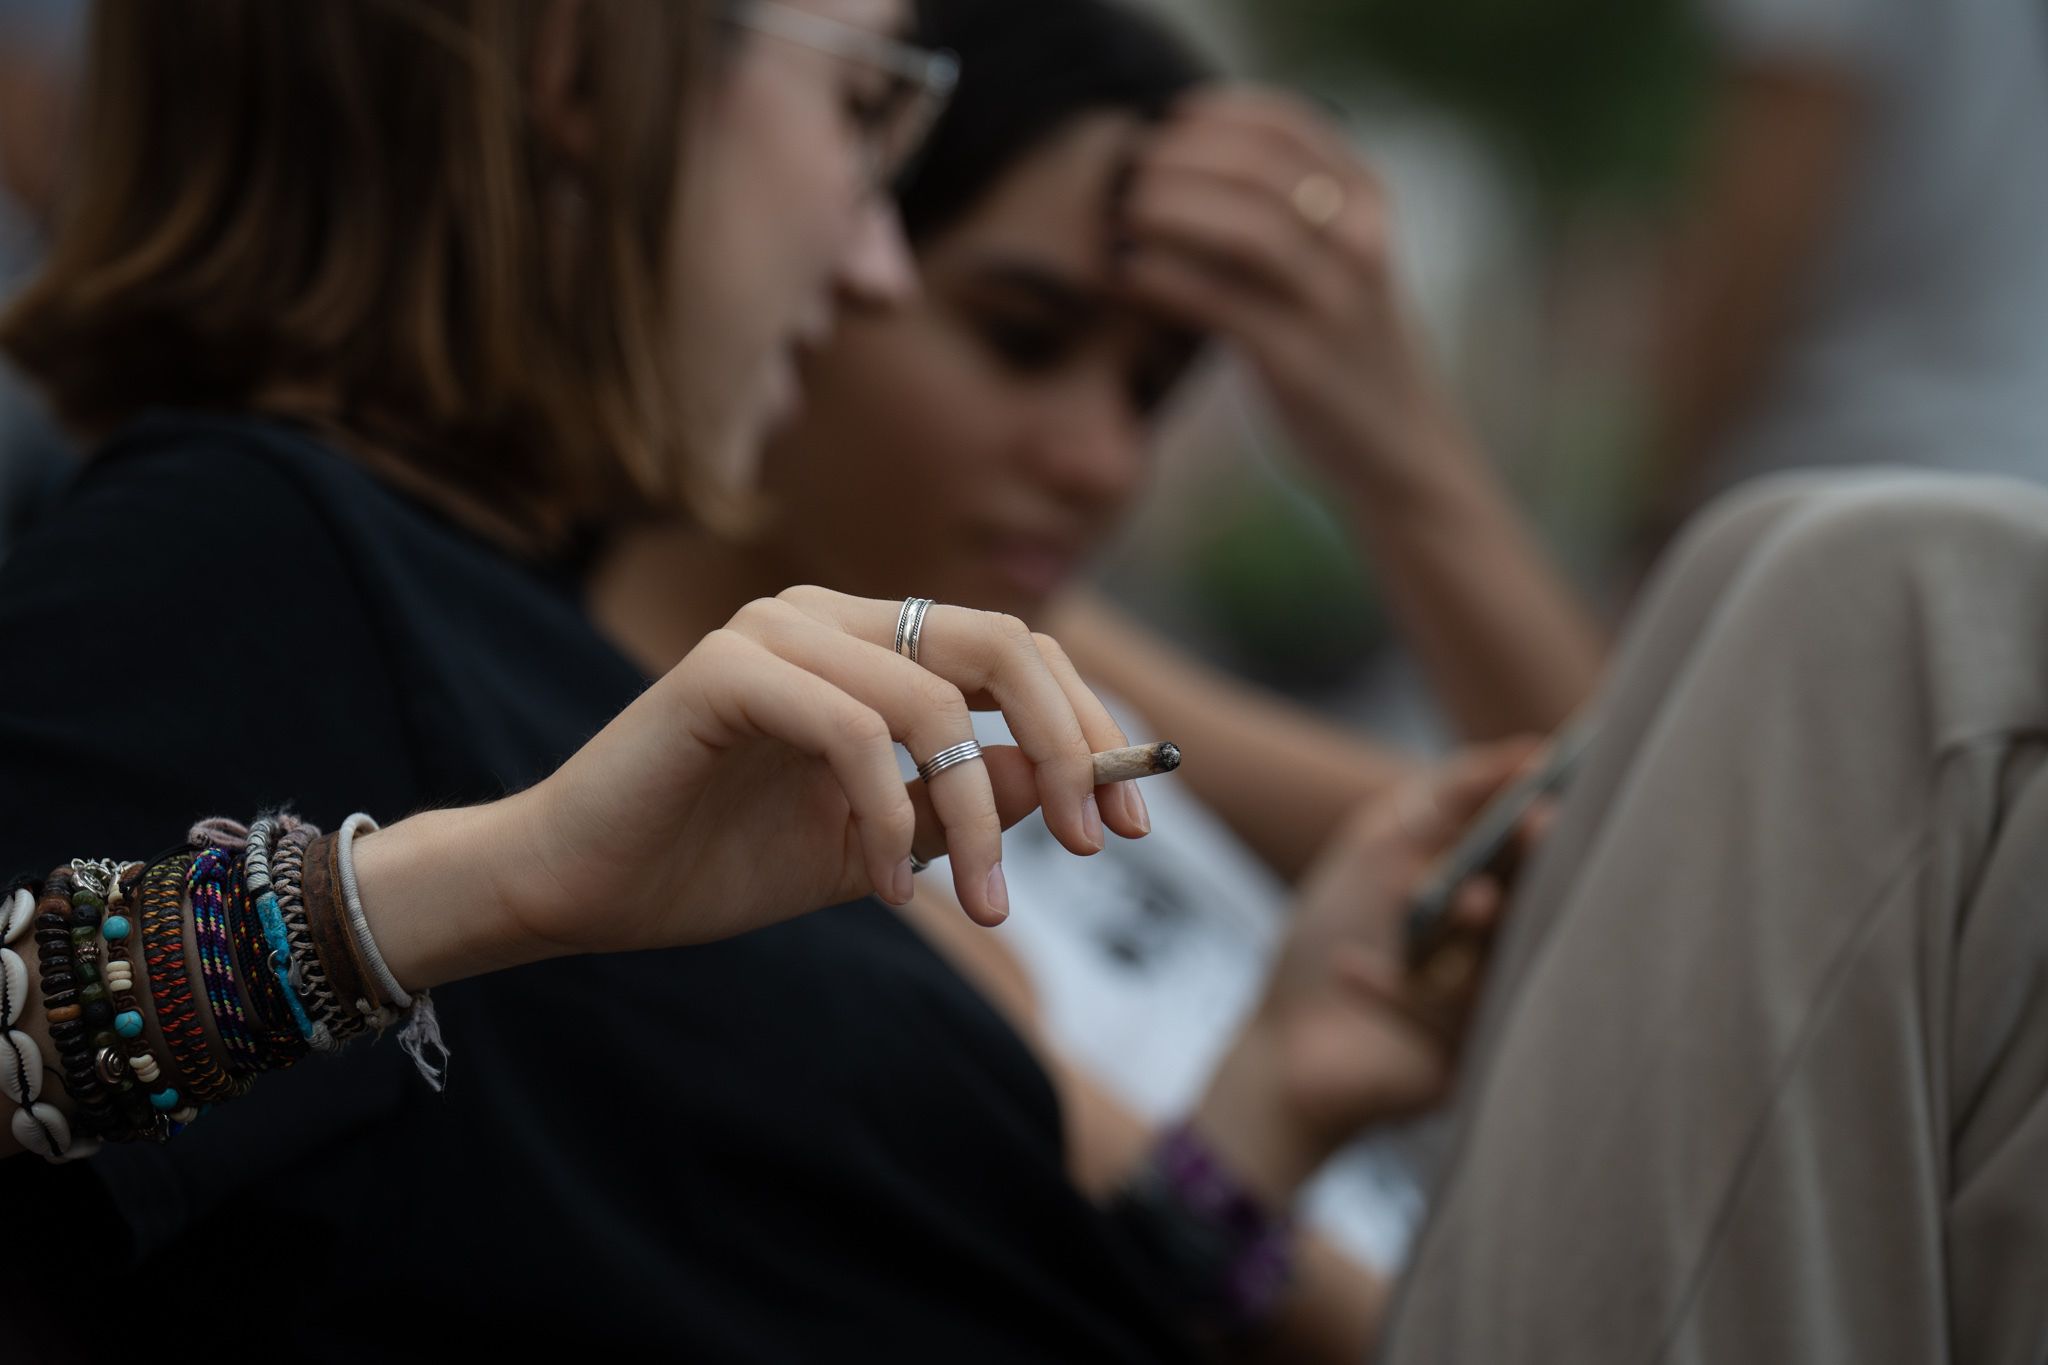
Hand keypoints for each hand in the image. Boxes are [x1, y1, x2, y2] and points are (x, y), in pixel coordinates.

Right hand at [360, 588, 1153, 983]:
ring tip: (978, 906)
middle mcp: (828, 613)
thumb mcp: (881, 842)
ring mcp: (773, 630)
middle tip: (1099, 850)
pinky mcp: (723, 669)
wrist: (577, 889)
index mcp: (868, 641)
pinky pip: (854, 733)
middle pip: (1003, 643)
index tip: (1132, 825)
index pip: (1017, 651)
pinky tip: (885, 889)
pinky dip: (890, 820)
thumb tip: (1075, 786)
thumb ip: (969, 802)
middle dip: (1067, 749)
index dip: (1088, 729)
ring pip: (934, 703)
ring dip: (976, 819)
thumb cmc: (716, 861)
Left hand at [1115, 88, 1455, 500]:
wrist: (1399, 448)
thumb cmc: (1345, 345)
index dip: (1216, 113)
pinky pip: (1222, 305)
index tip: (1165, 123)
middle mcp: (1361, 243)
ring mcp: (1336, 305)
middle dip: (1180, 159)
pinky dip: (1165, 280)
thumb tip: (1184, 159)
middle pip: (1259, 168)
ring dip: (1170, 209)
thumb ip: (1286, 209)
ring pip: (1245, 229)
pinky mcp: (1301, 365)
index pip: (1288, 126)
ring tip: (1121, 212)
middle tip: (1127, 170)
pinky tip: (1126, 274)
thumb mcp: (1337, 260)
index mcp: (1369, 203)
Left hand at [1191, 739, 1548, 1202]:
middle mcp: (1502, 943)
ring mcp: (1492, 1002)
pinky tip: (1348, 969)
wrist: (1285, 1044)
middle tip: (1543, 822)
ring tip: (1468, 898)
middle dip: (1539, 860)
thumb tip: (1526, 751)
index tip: (1555, 771)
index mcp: (1491, 886)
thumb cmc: (1333, 932)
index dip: (1542, 809)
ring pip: (1507, 957)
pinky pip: (1452, 1016)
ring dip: (1483, 926)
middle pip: (1535, 897)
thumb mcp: (1379, 847)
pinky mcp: (1473, 1057)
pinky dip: (1396, 991)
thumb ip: (1448, 797)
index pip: (1532, 844)